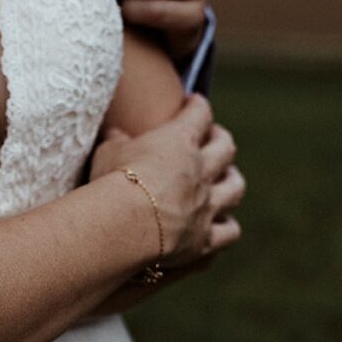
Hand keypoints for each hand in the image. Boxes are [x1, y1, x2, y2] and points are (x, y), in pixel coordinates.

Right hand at [89, 95, 244, 266]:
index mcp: (178, 141)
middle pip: (225, 147)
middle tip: (213, 138)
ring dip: (232, 181)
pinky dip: (225, 225)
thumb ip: (116, 142)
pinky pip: (228, 231)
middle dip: (220, 140)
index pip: (198, 114)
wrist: (122, 227)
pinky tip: (218, 223)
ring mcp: (206, 206)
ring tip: (225, 180)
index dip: (197, 106)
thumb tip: (115, 133)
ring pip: (235, 188)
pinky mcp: (204, 238)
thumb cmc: (111, 183)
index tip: (194, 102)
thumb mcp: (106, 154)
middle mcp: (200, 171)